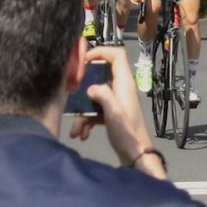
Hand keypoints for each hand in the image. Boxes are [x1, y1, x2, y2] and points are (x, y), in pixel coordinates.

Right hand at [68, 46, 160, 174]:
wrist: (135, 155)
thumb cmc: (127, 133)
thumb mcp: (113, 112)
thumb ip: (103, 95)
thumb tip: (90, 88)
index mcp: (124, 84)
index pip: (117, 55)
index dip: (101, 52)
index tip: (83, 59)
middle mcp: (121, 89)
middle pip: (100, 76)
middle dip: (84, 87)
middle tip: (71, 93)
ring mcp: (116, 101)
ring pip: (94, 97)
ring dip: (82, 112)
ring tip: (76, 130)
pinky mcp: (111, 113)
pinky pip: (95, 111)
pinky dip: (86, 121)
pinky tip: (82, 135)